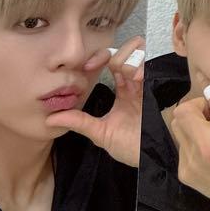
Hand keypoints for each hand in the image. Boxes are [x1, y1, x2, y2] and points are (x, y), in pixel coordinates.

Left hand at [45, 36, 144, 167]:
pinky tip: (138, 79)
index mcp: (124, 90)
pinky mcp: (159, 88)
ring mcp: (149, 84)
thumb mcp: (101, 133)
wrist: (152, 159)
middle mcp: (137, 83)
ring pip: (142, 53)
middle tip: (109, 66)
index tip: (87, 67)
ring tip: (128, 75)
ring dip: (131, 58)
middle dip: (118, 53)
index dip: (101, 57)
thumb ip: (80, 122)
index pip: (113, 61)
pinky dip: (144, 68)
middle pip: (130, 50)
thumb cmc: (130, 146)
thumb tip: (50, 119)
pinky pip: (152, 67)